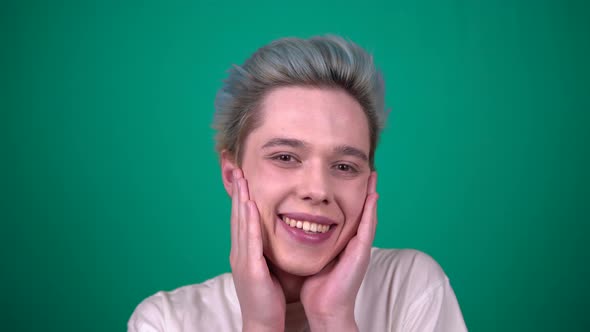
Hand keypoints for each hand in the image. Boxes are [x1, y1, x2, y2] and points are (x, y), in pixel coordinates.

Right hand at [229, 169, 285, 331]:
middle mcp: (239, 252)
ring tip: (242, 178)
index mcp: (244, 252)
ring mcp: (242, 260)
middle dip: (238, 191)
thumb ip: (267, 250)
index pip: (242, 218)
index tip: (243, 177)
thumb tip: (275, 234)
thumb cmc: (269, 297)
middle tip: (237, 168)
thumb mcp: (267, 268)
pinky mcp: (250, 269)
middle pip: (238, 215)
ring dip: (241, 199)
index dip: (241, 197)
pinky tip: (250, 205)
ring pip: (241, 223)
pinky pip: (250, 239)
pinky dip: (249, 220)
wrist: (263, 322)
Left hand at [300, 172, 378, 331]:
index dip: (350, 196)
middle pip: (362, 211)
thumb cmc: (317, 287)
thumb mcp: (314, 257)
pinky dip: (370, 211)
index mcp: (343, 243)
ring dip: (371, 194)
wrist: (325, 308)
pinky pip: (367, 228)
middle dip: (365, 190)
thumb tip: (297, 228)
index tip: (350, 176)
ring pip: (368, 215)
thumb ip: (311, 243)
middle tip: (368, 168)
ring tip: (372, 175)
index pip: (347, 214)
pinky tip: (372, 196)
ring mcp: (360, 247)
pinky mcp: (361, 253)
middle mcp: (354, 243)